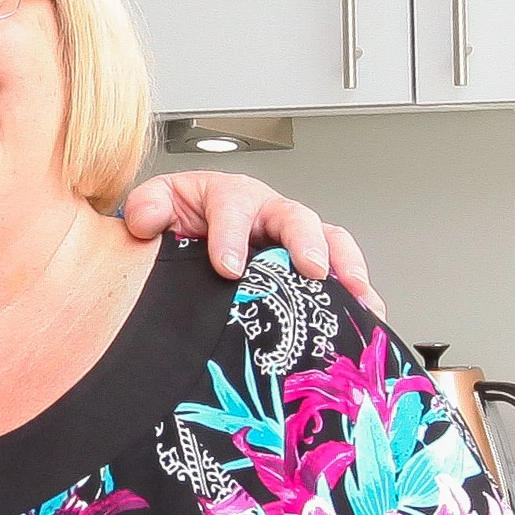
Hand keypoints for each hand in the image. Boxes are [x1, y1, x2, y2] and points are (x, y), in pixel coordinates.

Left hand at [118, 170, 384, 318]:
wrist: (191, 237)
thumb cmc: (182, 220)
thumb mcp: (159, 205)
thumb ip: (149, 207)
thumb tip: (145, 220)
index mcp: (230, 197)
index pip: (233, 207)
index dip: (232, 234)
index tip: (228, 267)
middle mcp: (270, 214)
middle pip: (295, 217)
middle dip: (305, 243)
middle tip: (309, 269)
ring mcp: (295, 240)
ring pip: (330, 241)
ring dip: (344, 266)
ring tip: (354, 294)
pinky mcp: (311, 268)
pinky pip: (343, 274)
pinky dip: (359, 295)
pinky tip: (368, 318)